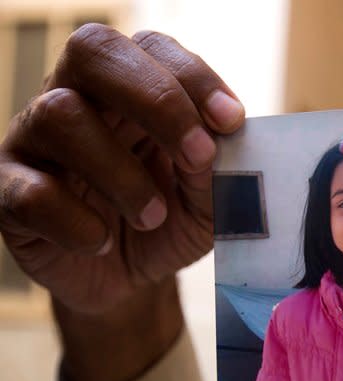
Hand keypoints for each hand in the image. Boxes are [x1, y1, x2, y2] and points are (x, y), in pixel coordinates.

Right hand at [0, 24, 244, 314]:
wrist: (128, 281)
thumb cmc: (169, 224)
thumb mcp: (210, 204)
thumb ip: (216, 174)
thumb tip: (210, 148)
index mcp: (130, 91)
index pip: (151, 47)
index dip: (192, 76)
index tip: (231, 121)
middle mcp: (76, 100)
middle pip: (92, 51)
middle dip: (157, 100)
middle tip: (197, 155)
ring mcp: (35, 142)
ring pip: (59, 116)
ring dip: (121, 173)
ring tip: (153, 216)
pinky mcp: (7, 193)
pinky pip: (29, 192)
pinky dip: (76, 223)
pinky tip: (103, 241)